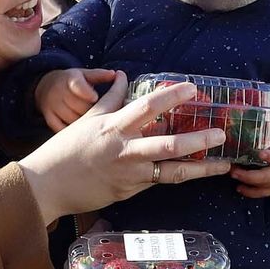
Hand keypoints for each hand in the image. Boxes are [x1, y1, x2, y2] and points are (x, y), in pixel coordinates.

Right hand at [19, 74, 230, 223]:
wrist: (46, 186)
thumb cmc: (64, 150)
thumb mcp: (86, 120)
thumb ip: (110, 99)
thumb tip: (124, 76)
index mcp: (114, 127)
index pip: (147, 106)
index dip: (172, 96)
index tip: (193, 88)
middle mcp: (125, 150)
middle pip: (169, 144)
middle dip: (198, 140)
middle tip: (221, 133)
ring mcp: (129, 174)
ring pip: (171, 172)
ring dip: (200, 168)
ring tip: (223, 165)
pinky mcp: (128, 192)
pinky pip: (157, 183)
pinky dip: (175, 177)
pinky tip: (195, 174)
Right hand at [37, 68, 117, 131]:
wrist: (46, 86)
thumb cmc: (72, 82)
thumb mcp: (84, 75)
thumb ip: (98, 75)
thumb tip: (114, 74)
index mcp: (69, 79)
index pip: (77, 86)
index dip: (87, 93)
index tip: (95, 98)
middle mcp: (58, 92)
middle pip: (78, 106)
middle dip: (92, 110)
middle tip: (101, 113)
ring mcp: (52, 106)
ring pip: (71, 119)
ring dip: (84, 122)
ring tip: (93, 121)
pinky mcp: (49, 118)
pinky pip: (62, 128)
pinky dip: (72, 131)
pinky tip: (81, 130)